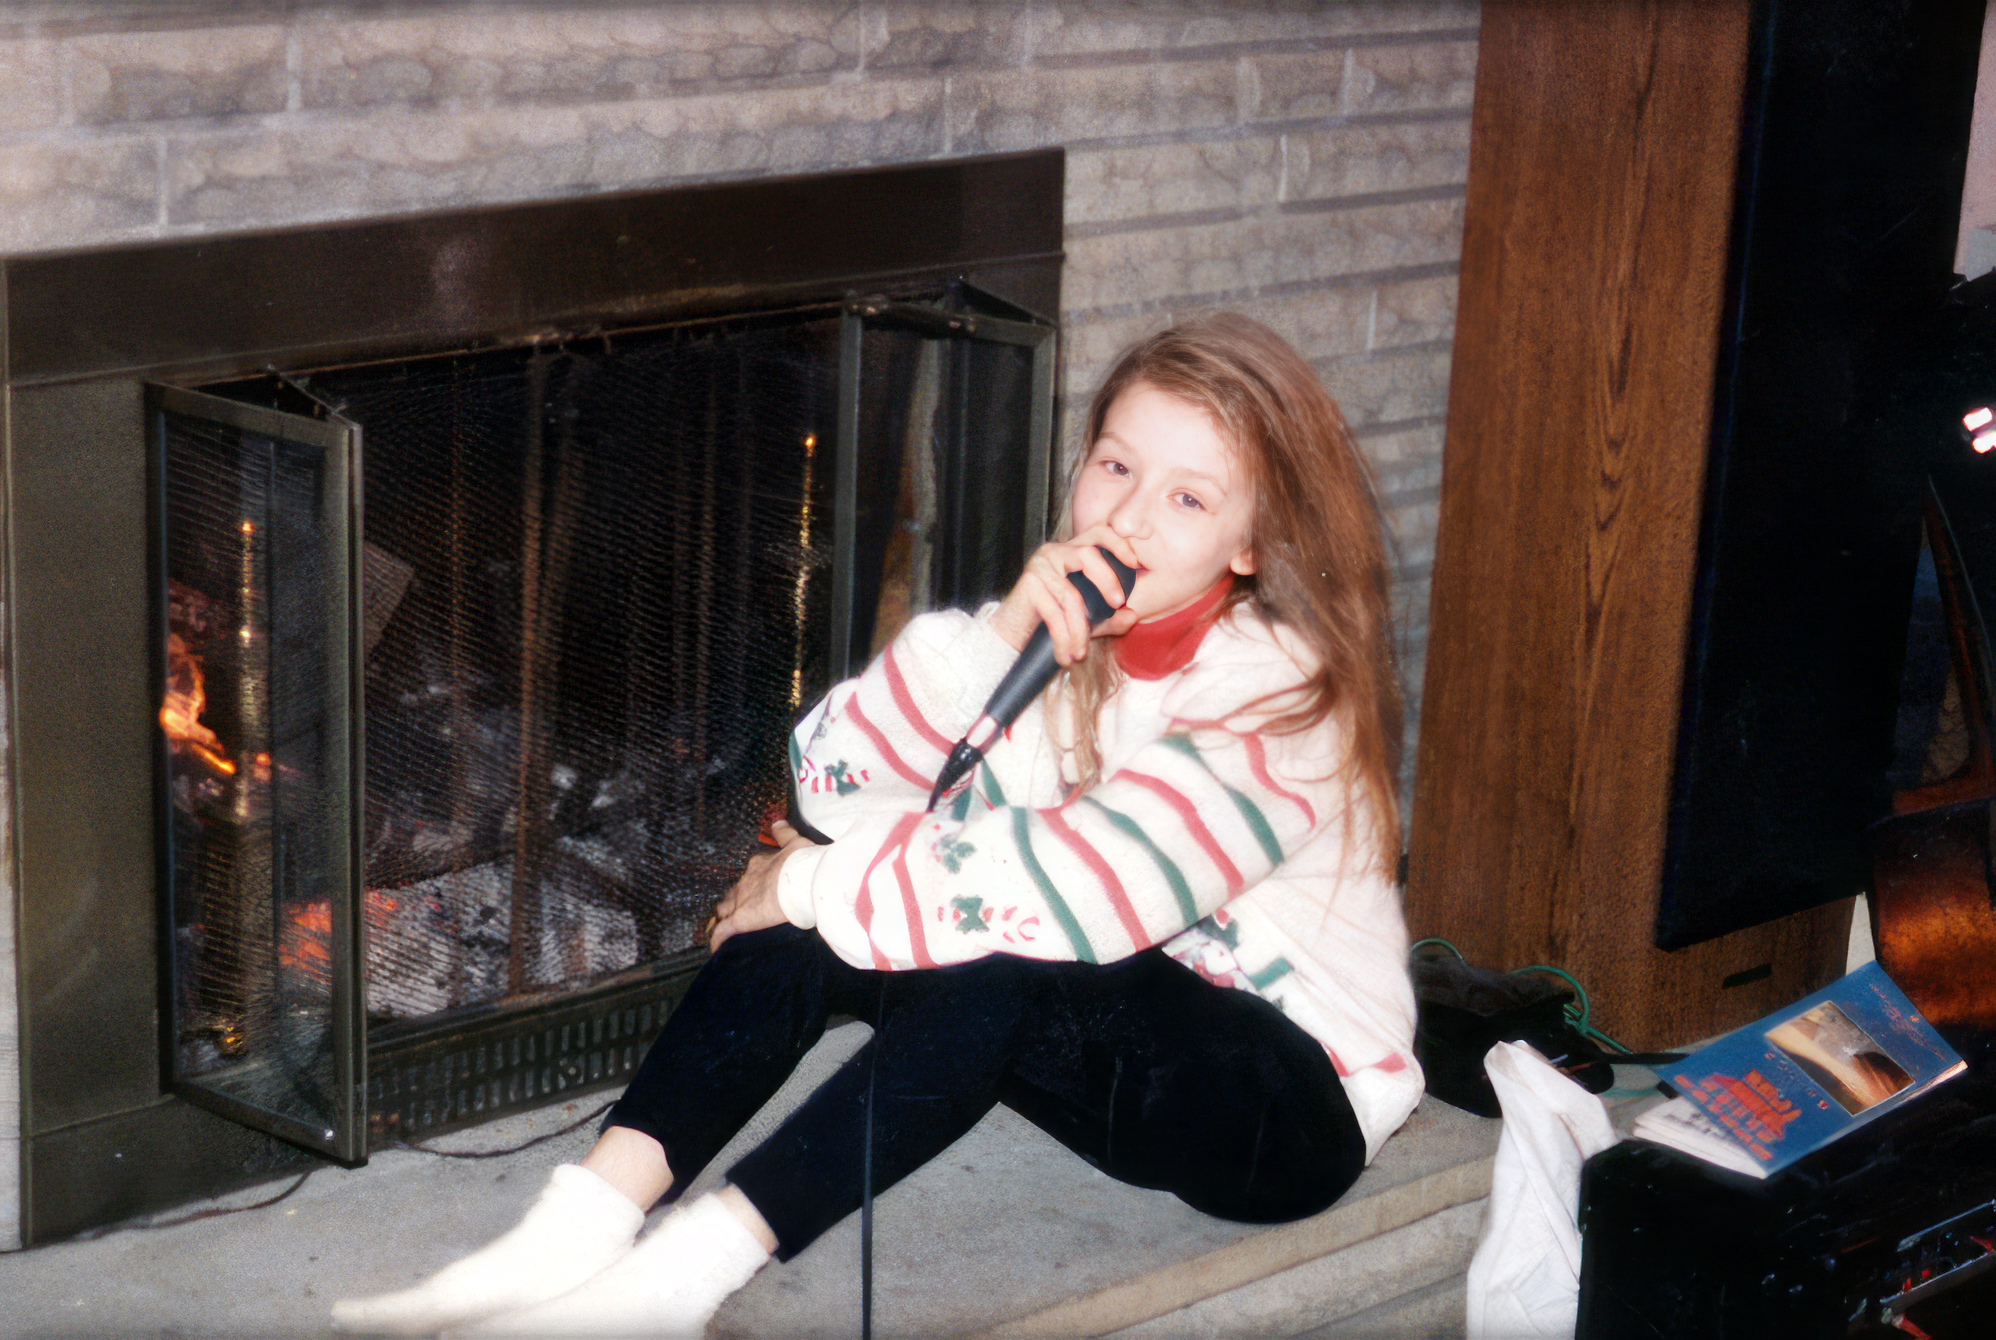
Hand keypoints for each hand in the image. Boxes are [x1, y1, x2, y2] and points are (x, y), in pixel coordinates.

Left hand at [707, 819, 815, 951]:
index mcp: (758, 865)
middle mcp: (745, 882)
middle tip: (735, 911)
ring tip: (721, 927)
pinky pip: (723, 931)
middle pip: (732, 893)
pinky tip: (715, 948)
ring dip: (723, 917)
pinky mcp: (741, 919)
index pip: (748, 876)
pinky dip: (718, 939)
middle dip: (732, 902)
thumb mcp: (796, 843)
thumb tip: (778, 823)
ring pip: (724, 910)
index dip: (749, 884)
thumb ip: (785, 834)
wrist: (802, 879)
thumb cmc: (802, 862)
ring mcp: (741, 901)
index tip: (754, 890)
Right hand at [988, 525, 1141, 664]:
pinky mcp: (1028, 584)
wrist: (1012, 634)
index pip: (1099, 533)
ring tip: (1081, 653)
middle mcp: (1055, 552)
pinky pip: (1054, 613)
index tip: (1135, 563)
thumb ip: (1110, 619)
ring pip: (1071, 595)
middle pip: (1088, 555)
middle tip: (1118, 605)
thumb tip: (1132, 616)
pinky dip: (1064, 638)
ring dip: (1080, 629)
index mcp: (1072, 552)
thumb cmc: (1050, 622)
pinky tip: (1066, 656)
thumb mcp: (1087, 620)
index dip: (1119, 543)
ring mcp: (1040, 566)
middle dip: (1108, 580)